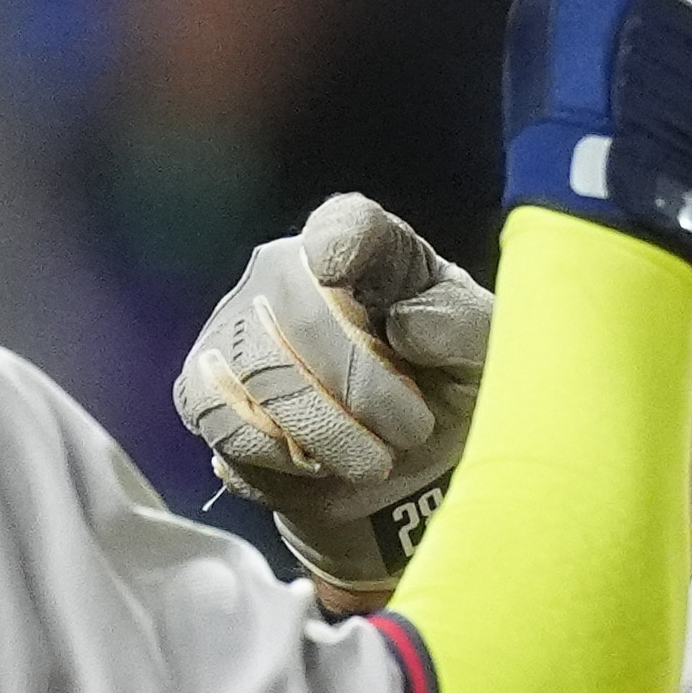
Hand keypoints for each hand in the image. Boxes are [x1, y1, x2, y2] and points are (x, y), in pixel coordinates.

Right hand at [180, 194, 494, 597]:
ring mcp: (235, 333)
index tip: (339, 271)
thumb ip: (461, 328)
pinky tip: (318, 469)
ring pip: (254, 375)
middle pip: (292, 310)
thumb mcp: (484, 353)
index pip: (346, 223)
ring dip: (322, 431)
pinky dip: (280, 460)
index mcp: (366, 250)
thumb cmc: (447, 386)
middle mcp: (286, 276)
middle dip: (357, 382)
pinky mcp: (208, 396)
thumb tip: (407, 327)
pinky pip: (226, 428)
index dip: (339, 241)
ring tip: (373, 462)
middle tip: (410, 432)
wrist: (407, 469)